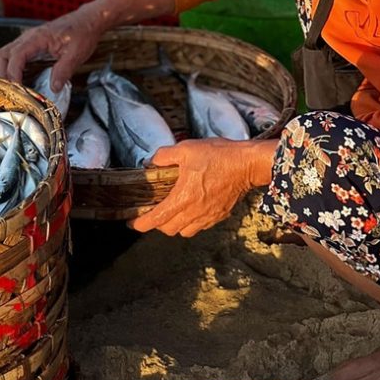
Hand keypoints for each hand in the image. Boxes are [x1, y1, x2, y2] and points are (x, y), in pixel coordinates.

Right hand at [0, 4, 104, 90]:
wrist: (87, 21)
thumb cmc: (82, 33)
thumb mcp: (77, 54)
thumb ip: (63, 71)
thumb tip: (53, 88)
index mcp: (38, 38)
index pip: (16, 56)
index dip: (13, 74)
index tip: (16, 89)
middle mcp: (28, 37)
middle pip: (2, 55)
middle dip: (2, 74)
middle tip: (10, 92)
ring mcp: (28, 40)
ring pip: (4, 54)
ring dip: (4, 71)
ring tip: (12, 88)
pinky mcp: (30, 44)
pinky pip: (13, 55)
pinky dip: (10, 68)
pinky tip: (19, 80)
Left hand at [130, 138, 268, 236]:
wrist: (247, 164)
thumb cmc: (218, 155)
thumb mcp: (186, 148)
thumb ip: (164, 155)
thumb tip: (152, 162)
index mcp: (183, 198)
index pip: (157, 219)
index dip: (141, 224)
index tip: (132, 223)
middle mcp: (195, 212)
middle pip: (169, 229)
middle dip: (157, 224)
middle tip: (152, 213)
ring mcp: (208, 216)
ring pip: (185, 231)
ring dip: (174, 225)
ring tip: (171, 212)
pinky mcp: (219, 216)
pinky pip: (200, 227)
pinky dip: (191, 223)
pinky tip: (190, 209)